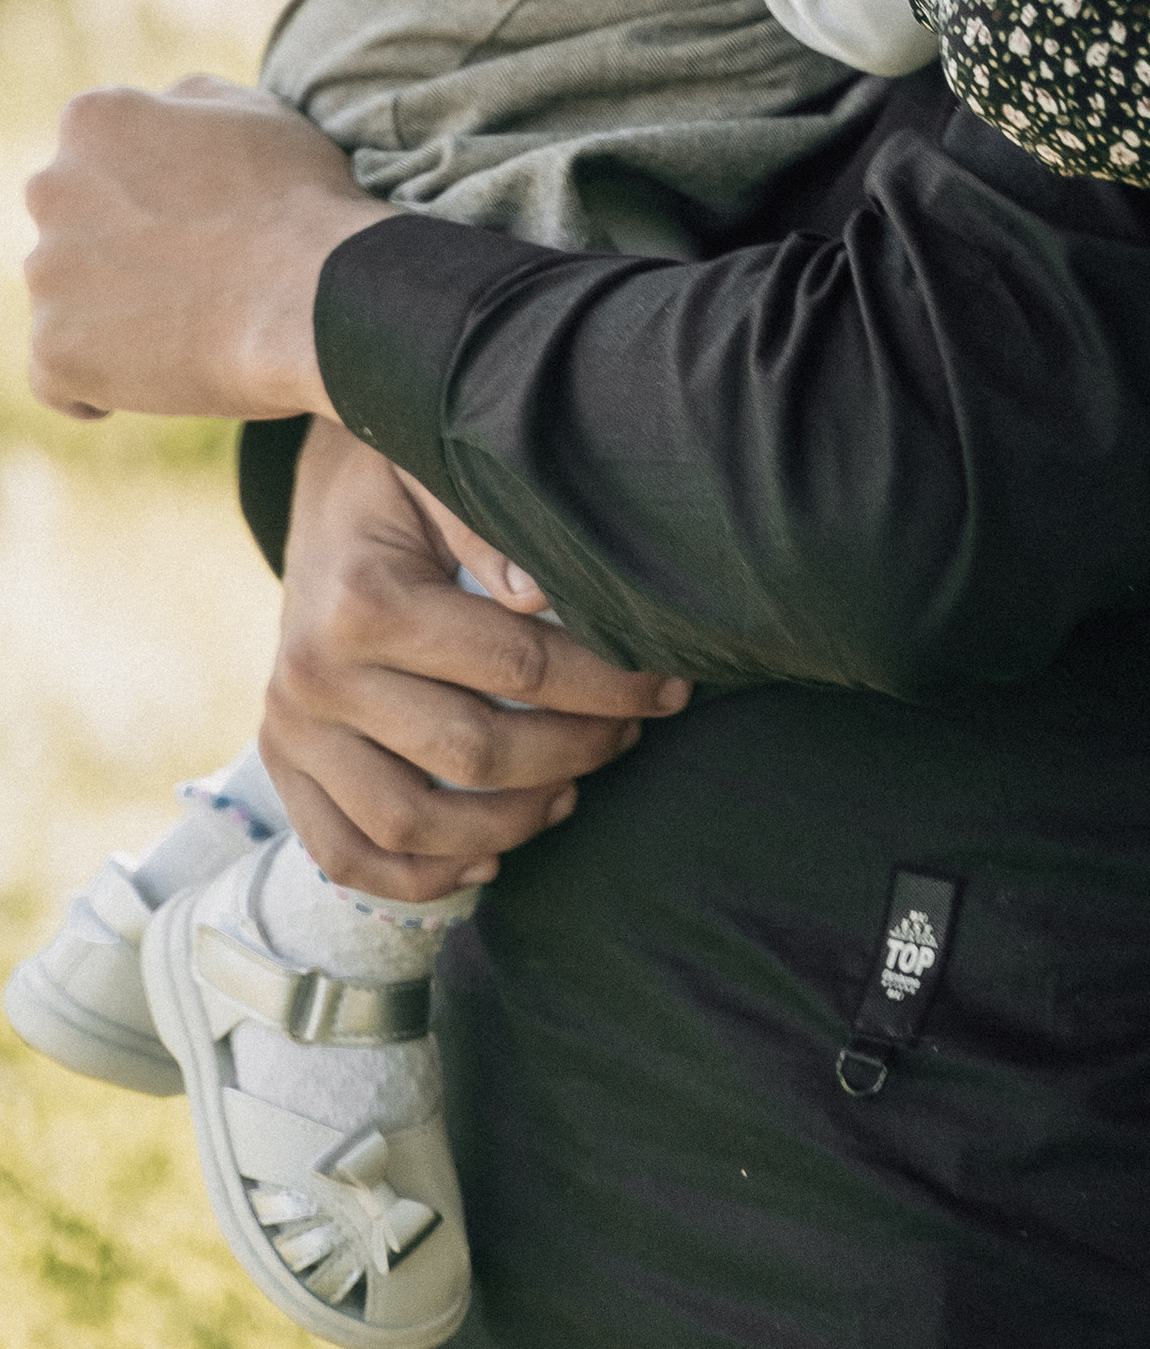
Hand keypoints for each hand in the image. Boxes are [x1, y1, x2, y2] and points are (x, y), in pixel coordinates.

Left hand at [25, 78, 375, 423]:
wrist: (315, 297)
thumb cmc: (299, 200)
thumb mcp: (256, 111)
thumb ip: (187, 103)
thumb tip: (161, 112)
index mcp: (95, 121)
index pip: (98, 158)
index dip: (149, 191)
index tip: (193, 217)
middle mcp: (52, 189)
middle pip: (72, 226)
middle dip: (115, 249)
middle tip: (193, 274)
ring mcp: (47, 275)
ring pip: (67, 300)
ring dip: (110, 314)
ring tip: (190, 325)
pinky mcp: (54, 352)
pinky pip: (58, 376)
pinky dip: (96, 382)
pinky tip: (157, 371)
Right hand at [263, 425, 686, 901]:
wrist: (319, 503)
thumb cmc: (401, 483)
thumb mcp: (440, 471)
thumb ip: (489, 527)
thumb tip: (541, 594)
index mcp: (365, 601)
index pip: (515, 667)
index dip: (606, 684)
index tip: (668, 685)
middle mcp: (316, 676)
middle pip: (472, 755)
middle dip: (575, 751)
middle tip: (632, 732)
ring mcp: (292, 731)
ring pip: (411, 824)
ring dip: (511, 823)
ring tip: (574, 790)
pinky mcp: (283, 767)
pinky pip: (346, 854)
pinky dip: (419, 877)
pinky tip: (490, 858)